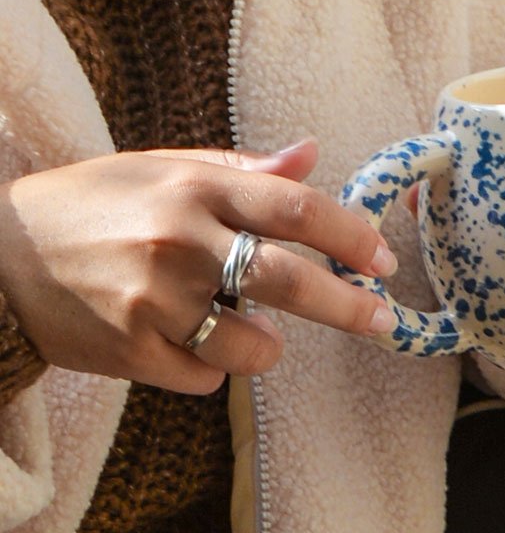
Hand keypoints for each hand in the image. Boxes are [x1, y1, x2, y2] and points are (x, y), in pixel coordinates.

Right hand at [0, 140, 397, 393]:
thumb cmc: (94, 204)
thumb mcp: (162, 167)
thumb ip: (242, 168)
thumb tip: (313, 155)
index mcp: (193, 187)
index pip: (296, 208)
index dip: (350, 236)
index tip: (382, 260)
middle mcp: (178, 241)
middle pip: (288, 280)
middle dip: (348, 306)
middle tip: (379, 319)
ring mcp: (152, 301)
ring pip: (253, 345)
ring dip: (268, 345)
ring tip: (249, 327)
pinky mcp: (129, 351)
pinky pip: (206, 377)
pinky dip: (213, 368)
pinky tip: (187, 342)